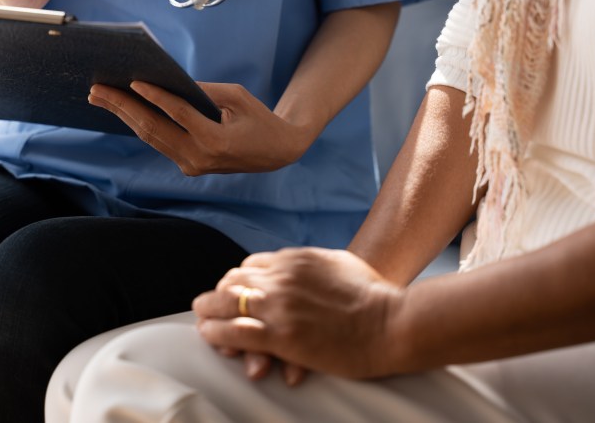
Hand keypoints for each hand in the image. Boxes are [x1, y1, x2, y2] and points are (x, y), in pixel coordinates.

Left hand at [87, 81, 314, 174]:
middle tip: (97, 89)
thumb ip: (203, 91)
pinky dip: (140, 124)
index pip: (178, 115)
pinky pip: (160, 142)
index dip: (155, 97)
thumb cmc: (258, 118)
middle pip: (154, 129)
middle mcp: (199, 158)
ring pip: (151, 138)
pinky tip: (122, 110)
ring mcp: (191, 165)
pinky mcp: (188, 166)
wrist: (275, 152)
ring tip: (100, 98)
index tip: (133, 81)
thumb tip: (168, 82)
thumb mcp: (237, 97)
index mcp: (216, 141)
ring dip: (124, 116)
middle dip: (123, 107)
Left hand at [192, 248, 403, 378]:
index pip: (252, 265)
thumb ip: (315, 263)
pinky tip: (210, 335)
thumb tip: (305, 264)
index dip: (239, 280)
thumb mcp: (340, 264)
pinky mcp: (280, 334)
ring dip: (209, 312)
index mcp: (296, 259)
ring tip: (202, 320)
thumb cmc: (376, 297)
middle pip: (234, 280)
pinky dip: (216, 332)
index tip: (235, 292)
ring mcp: (279, 305)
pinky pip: (234, 331)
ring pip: (226, 303)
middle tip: (211, 306)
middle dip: (220, 294)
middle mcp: (282, 277)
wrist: (392, 322)